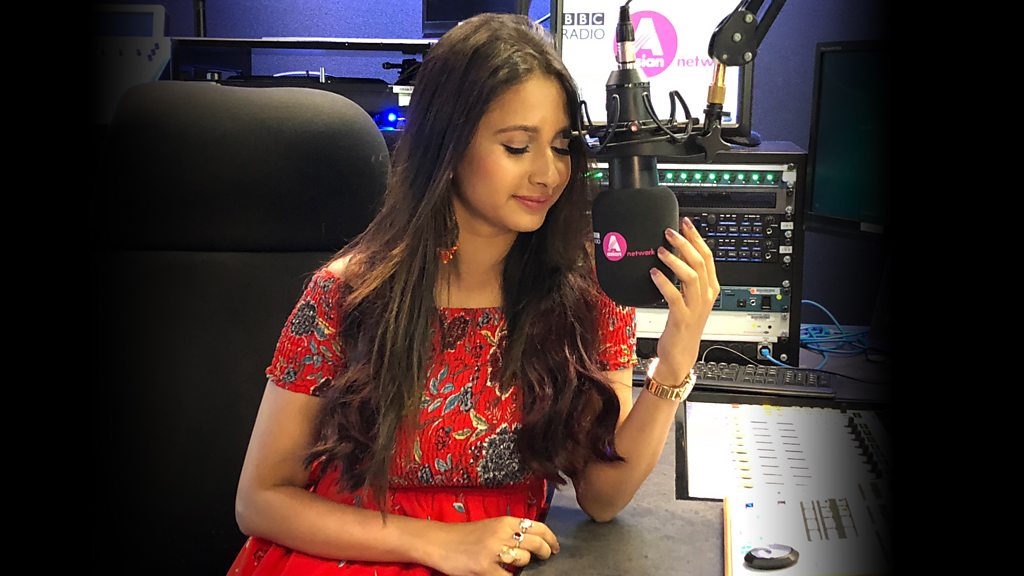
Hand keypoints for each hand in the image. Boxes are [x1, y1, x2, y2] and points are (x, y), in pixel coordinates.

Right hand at [428, 516, 558, 575]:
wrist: (439, 541)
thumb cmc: (466, 535)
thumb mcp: (491, 527)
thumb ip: (511, 532)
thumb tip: (536, 542)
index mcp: (505, 521)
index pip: (538, 527)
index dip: (551, 539)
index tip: (555, 547)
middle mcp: (501, 533)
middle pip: (536, 544)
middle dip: (545, 553)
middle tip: (545, 558)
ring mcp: (493, 551)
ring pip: (524, 560)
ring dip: (524, 565)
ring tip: (514, 565)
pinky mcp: (484, 568)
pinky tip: (503, 574)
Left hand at [648, 217, 720, 382]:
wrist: (680, 353)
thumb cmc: (681, 323)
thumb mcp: (687, 297)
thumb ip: (684, 277)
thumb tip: (672, 252)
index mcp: (710, 288)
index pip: (708, 256)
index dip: (696, 237)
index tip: (685, 222)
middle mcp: (706, 296)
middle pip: (700, 263)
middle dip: (685, 244)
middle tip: (669, 232)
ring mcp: (695, 307)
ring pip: (690, 277)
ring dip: (675, 260)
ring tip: (660, 250)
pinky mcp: (682, 318)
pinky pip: (674, 296)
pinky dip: (664, 282)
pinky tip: (654, 273)